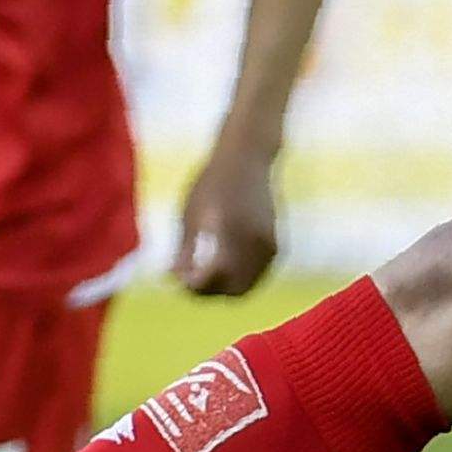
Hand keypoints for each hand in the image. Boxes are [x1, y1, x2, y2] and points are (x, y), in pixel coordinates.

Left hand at [174, 145, 279, 295]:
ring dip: (224, 288)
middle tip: (191, 284)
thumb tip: (176, 280)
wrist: (247, 159)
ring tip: (204, 275)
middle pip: (232, 289)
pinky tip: (223, 268)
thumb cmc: (210, 183)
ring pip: (246, 286)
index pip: (211, 275)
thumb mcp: (189, 214)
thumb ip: (184, 250)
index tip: (179, 282)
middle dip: (209, 292)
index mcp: (225, 228)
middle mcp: (251, 238)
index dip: (193, 286)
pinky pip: (257, 276)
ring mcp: (267, 243)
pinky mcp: (276, 246)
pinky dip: (240, 279)